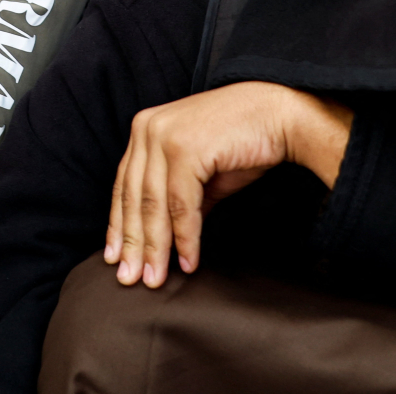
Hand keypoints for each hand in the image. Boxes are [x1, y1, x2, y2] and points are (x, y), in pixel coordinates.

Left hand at [103, 81, 352, 288]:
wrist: (281, 115)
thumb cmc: (244, 141)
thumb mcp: (201, 174)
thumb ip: (179, 200)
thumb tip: (167, 240)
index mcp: (144, 129)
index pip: (124, 185)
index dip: (119, 225)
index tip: (114, 258)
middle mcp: (147, 128)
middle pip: (133, 197)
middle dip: (133, 244)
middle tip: (130, 280)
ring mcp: (164, 135)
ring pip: (153, 204)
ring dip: (155, 248)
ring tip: (156, 279)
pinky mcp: (186, 148)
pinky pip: (181, 205)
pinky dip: (185, 237)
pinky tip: (189, 262)